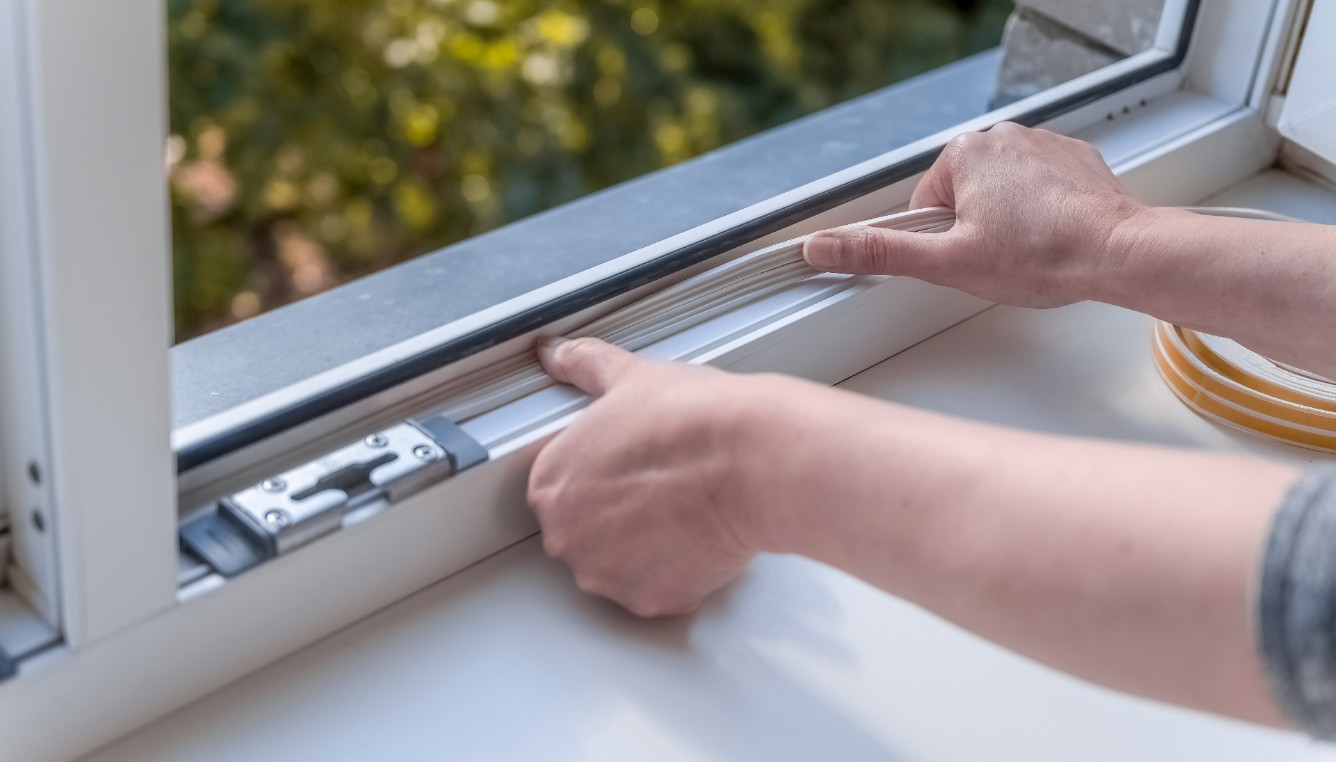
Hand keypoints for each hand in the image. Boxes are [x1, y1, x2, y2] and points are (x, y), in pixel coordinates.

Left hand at [527, 337, 773, 617]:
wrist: (752, 462)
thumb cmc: (694, 421)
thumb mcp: (631, 377)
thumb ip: (585, 366)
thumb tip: (558, 352)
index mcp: (551, 482)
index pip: (562, 487)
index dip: (602, 475)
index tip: (633, 465)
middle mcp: (566, 536)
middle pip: (585, 532)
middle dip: (619, 516)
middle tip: (662, 488)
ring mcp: (606, 574)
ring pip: (620, 565)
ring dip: (645, 548)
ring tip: (683, 511)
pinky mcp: (651, 600)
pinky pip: (657, 590)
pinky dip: (677, 572)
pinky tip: (698, 537)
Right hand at [803, 123, 1146, 307]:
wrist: (1118, 252)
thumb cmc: (1042, 257)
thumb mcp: (948, 264)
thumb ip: (881, 253)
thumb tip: (823, 247)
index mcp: (962, 154)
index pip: (925, 208)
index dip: (941, 244)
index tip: (969, 258)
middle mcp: (1001, 137)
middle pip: (962, 199)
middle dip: (975, 232)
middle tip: (1002, 258)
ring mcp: (1040, 143)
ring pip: (1001, 194)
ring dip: (1009, 223)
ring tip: (1032, 250)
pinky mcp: (1073, 157)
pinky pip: (1038, 188)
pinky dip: (1041, 212)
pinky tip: (1054, 236)